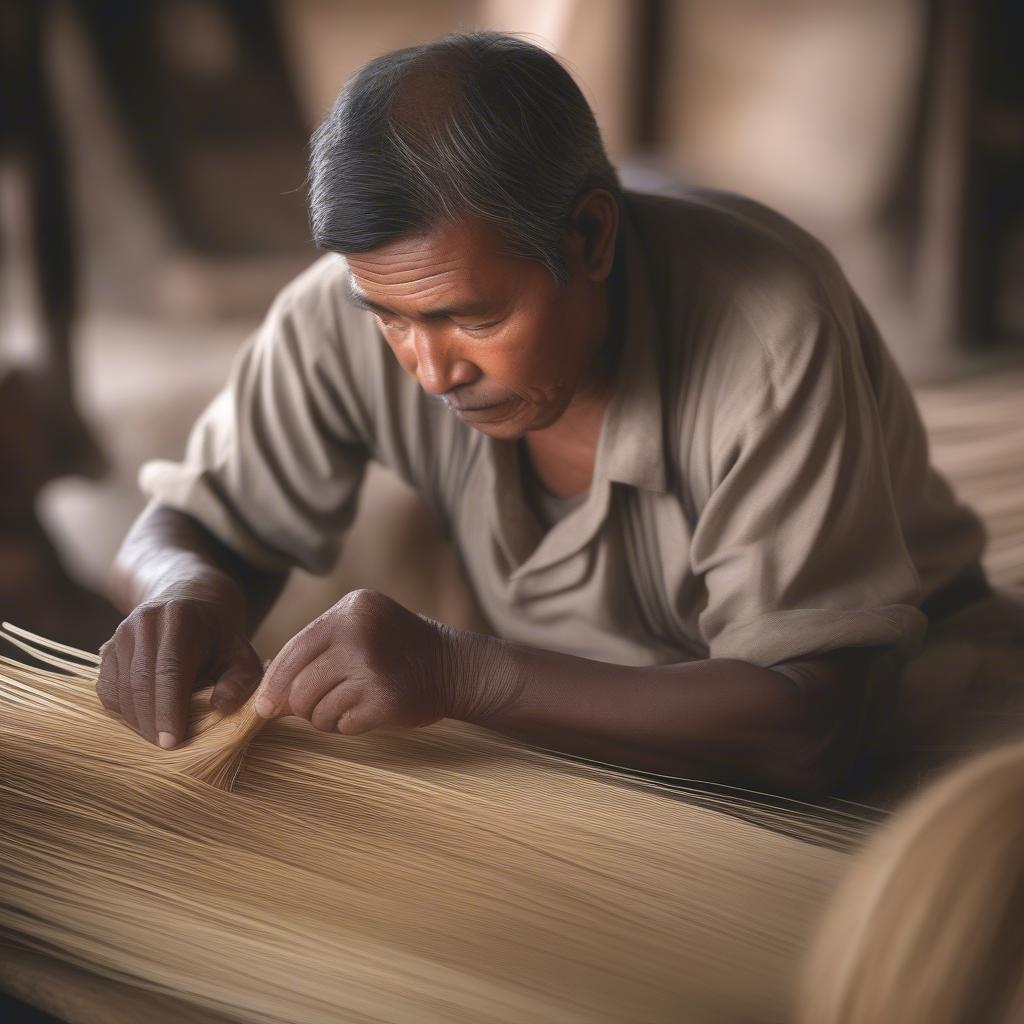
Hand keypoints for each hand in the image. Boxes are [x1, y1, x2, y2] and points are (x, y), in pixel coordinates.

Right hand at [97, 579, 262, 748]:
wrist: (190, 602)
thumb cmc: (220, 638)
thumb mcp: (242, 654)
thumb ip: (240, 680)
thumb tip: (221, 708)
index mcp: (181, 619)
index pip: (170, 670)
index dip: (169, 709)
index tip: (172, 742)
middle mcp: (146, 622)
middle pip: (140, 682)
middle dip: (151, 721)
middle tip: (166, 748)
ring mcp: (122, 633)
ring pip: (120, 687)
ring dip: (136, 720)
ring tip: (158, 738)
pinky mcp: (109, 647)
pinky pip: (107, 687)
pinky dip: (122, 710)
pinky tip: (144, 720)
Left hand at [253, 589, 492, 733]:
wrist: (453, 667)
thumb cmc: (397, 650)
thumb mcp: (360, 630)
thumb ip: (316, 652)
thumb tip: (265, 696)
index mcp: (351, 610)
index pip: (294, 651)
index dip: (274, 683)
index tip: (265, 706)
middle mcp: (360, 633)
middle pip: (299, 685)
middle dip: (301, 706)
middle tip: (319, 708)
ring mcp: (373, 667)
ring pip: (316, 710)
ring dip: (325, 718)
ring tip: (349, 707)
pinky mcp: (385, 700)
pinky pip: (341, 725)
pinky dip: (348, 726)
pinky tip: (368, 712)